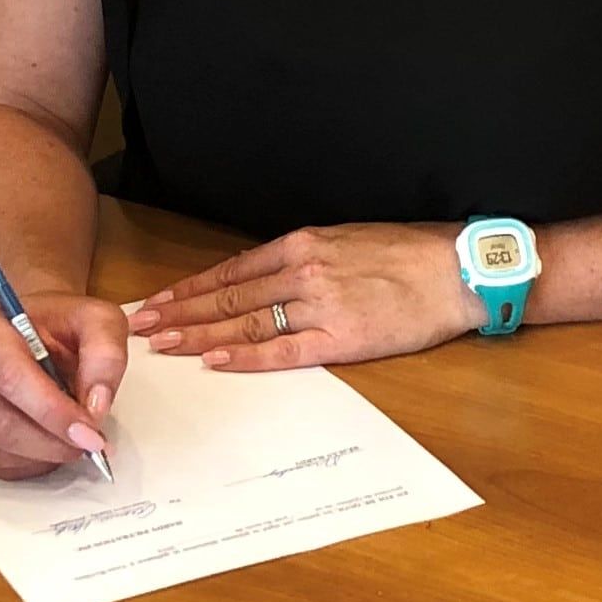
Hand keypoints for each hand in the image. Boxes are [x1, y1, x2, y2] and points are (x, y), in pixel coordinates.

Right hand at [0, 292, 131, 480]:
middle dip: (54, 441)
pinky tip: (53, 440)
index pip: (12, 379)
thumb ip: (105, 354)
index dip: (52, 412)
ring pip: (1, 448)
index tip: (89, 431)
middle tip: (92, 442)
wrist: (35, 331)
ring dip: (48, 453)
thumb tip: (96, 405)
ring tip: (76, 436)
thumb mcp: (97, 319)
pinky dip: (35, 462)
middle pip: (2, 422)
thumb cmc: (60, 324)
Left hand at [130, 224, 478, 368]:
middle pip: (228, 296)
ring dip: (199, 335)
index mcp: (305, 243)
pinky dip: (246, 356)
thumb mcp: (350, 240)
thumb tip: (270, 277)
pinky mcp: (341, 338)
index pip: (232, 269)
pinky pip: (283, 350)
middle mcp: (304, 271)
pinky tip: (215, 361)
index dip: (191, 287)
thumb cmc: (410, 254)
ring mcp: (321, 305)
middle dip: (180, 312)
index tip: (159, 299)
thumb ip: (308, 258)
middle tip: (142, 326)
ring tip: (163, 346)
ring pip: (246, 321)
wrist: (458, 269)